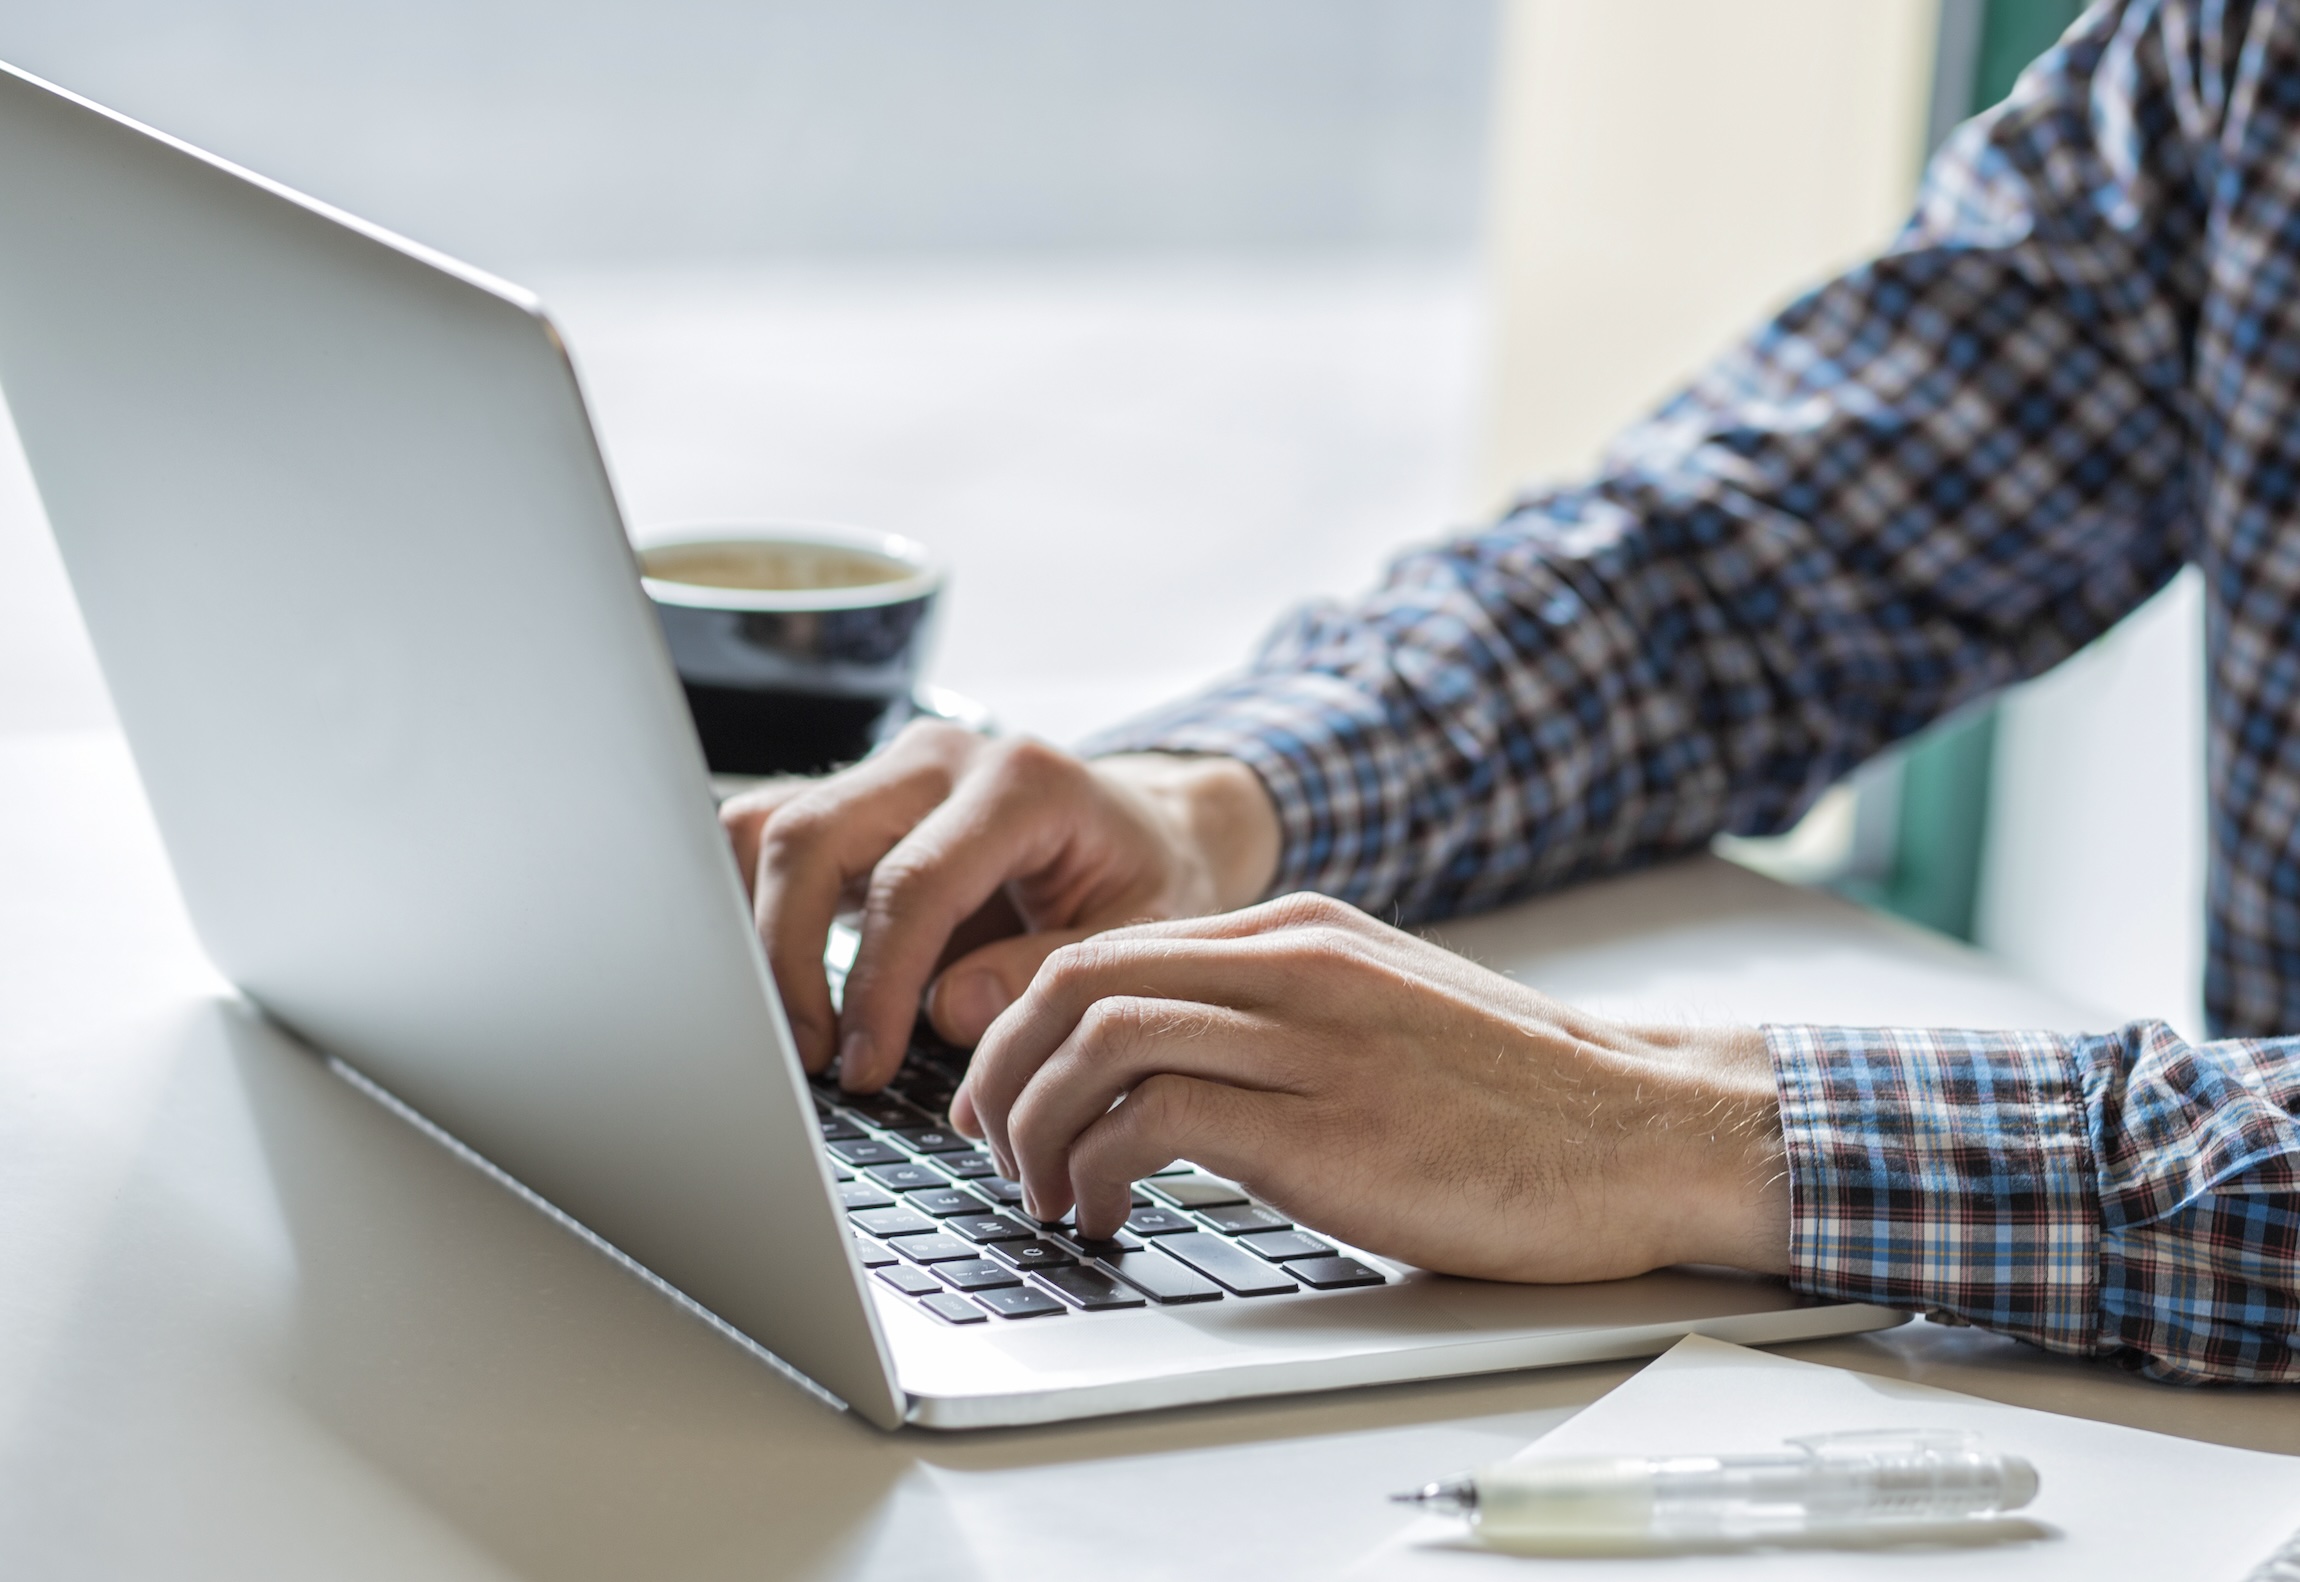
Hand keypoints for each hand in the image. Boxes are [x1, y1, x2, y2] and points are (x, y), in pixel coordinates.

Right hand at [719, 721, 1280, 1090]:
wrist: (1150, 828)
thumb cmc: (1148, 880)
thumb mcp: (1140, 934)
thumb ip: (1049, 970)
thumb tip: (947, 1012)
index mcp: (1021, 782)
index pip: (911, 883)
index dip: (875, 986)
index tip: (863, 1068)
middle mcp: (941, 757)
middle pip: (811, 837)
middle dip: (788, 958)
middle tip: (810, 1055)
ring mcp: (888, 770)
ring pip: (768, 827)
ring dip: (758, 932)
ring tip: (794, 1028)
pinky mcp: (854, 799)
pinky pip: (767, 836)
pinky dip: (754, 909)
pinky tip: (781, 984)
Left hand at [951, 893, 1790, 1282]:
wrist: (1649, 1128)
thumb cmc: (1522, 1096)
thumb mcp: (1385, 1014)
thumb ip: (1281, 1017)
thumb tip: (1168, 1070)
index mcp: (1302, 932)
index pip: (1110, 946)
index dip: (1026, 1022)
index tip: (1003, 1090)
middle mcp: (1292, 963)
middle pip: (1076, 976)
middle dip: (1001, 1062)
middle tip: (989, 1141)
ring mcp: (1307, 1035)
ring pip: (1093, 1033)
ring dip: (1032, 1120)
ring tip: (1041, 1189)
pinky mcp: (1322, 1121)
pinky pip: (1148, 1118)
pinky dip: (1093, 1165)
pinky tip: (1104, 1210)